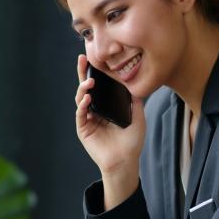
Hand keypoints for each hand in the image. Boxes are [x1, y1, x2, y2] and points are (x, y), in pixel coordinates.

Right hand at [75, 54, 145, 207]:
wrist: (125, 161)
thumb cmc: (132, 142)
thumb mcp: (138, 116)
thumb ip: (135, 101)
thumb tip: (134, 83)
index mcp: (106, 106)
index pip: (99, 86)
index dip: (96, 72)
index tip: (95, 58)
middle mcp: (95, 110)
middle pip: (86, 88)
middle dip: (83, 73)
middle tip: (83, 59)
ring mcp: (88, 119)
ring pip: (81, 98)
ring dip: (83, 88)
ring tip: (89, 82)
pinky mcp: (83, 129)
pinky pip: (81, 114)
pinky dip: (83, 105)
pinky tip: (87, 97)